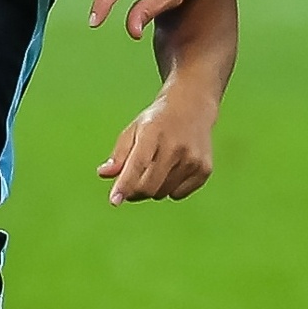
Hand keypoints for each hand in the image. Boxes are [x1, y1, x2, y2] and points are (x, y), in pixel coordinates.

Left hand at [100, 88, 216, 203]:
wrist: (192, 108)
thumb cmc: (157, 122)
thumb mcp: (134, 131)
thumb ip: (119, 154)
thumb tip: (104, 174)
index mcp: (153, 132)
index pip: (138, 164)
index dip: (125, 184)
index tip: (114, 200)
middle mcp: (176, 145)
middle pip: (149, 186)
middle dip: (134, 192)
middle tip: (131, 185)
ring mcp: (192, 158)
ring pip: (162, 193)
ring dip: (153, 189)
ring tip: (156, 168)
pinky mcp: (204, 169)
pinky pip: (178, 194)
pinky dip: (170, 189)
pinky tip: (173, 169)